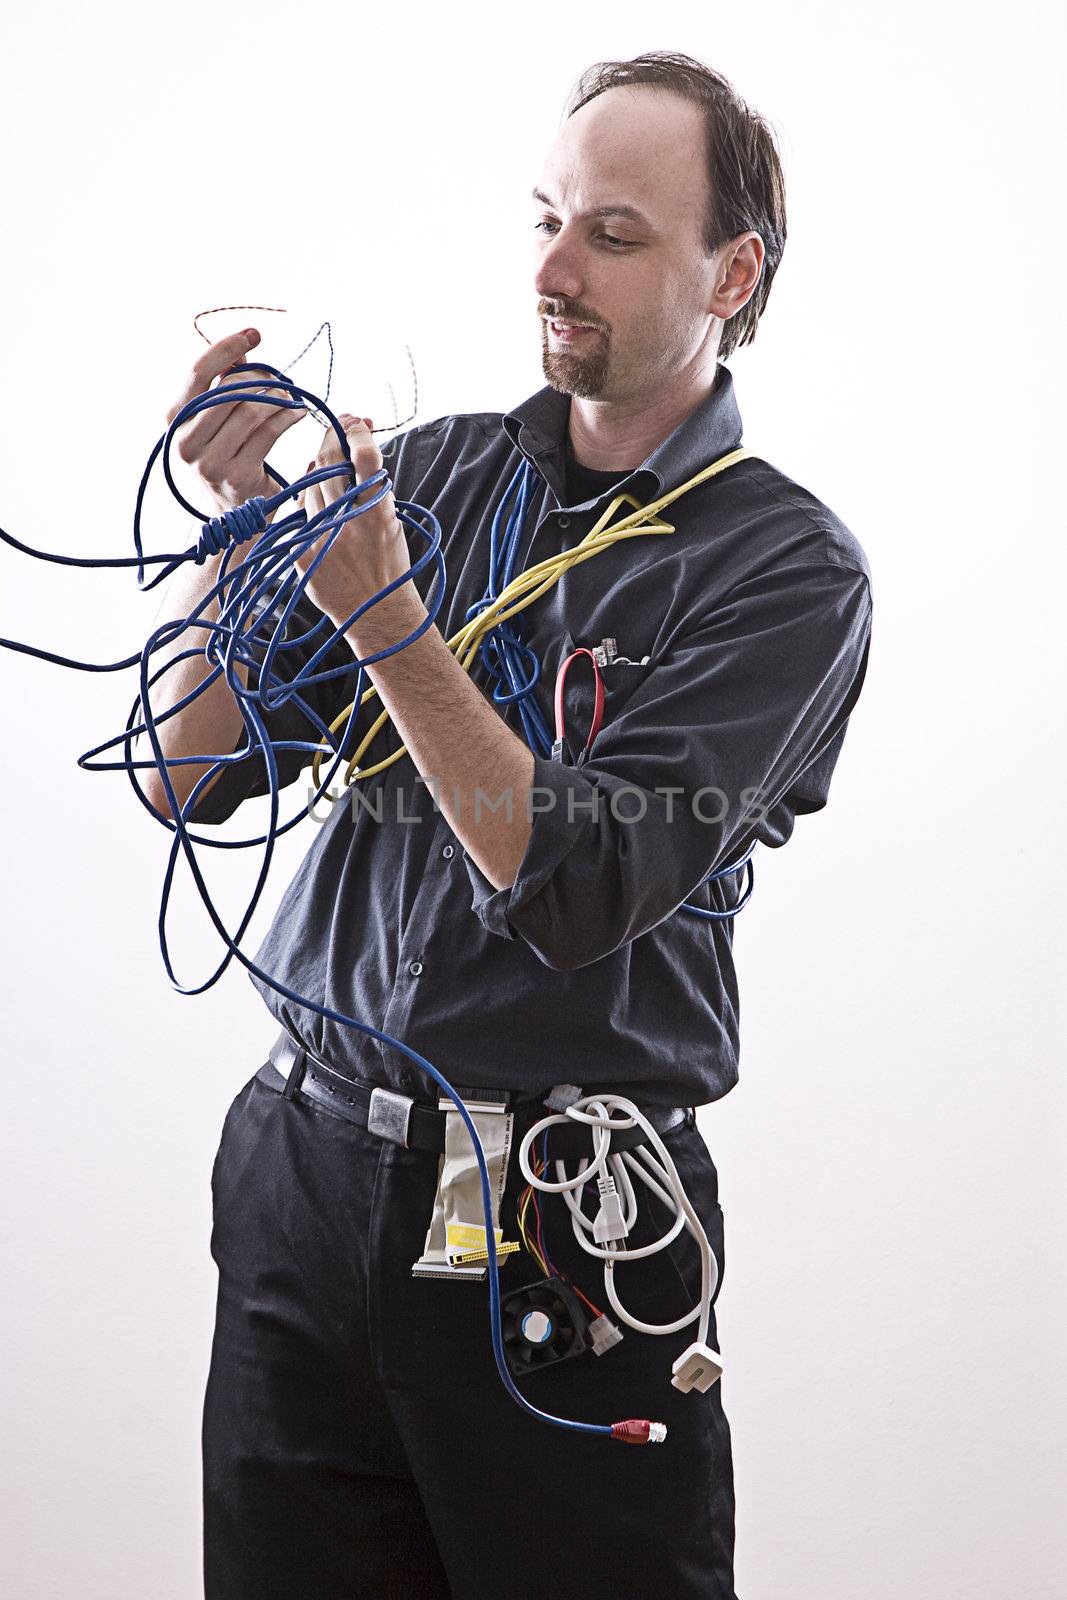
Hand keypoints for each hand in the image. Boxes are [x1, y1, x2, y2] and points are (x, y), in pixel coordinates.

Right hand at [165, 327, 306, 519]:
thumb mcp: (214, 421)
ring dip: (277, 398)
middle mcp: (185, 441)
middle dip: (260, 378)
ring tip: (291, 398)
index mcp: (174, 419)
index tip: (254, 335)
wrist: (234, 512)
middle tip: (280, 379)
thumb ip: (221, 387)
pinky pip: (268, 433)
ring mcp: (209, 461)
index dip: (227, 348)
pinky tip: (297, 413)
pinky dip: (287, 417)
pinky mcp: (237, 476)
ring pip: (251, 410)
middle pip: (229, 390)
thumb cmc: (227, 455)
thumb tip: (243, 352)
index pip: (198, 372)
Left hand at [295, 414, 411, 630]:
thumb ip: (372, 487)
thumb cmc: (388, 565)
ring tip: (330, 462)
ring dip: (319, 466)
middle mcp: (347, 523)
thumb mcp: (391, 522)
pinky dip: (306, 499)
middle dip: (333, 438)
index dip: (357, 432)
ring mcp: (320, 537)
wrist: (375, 611)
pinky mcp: (301, 552)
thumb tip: (352, 445)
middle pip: (328, 462)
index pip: (364, 457)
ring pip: (310, 482)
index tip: (357, 422)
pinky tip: (316, 498)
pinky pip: (297, 511)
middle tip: (339, 427)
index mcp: (377, 514)